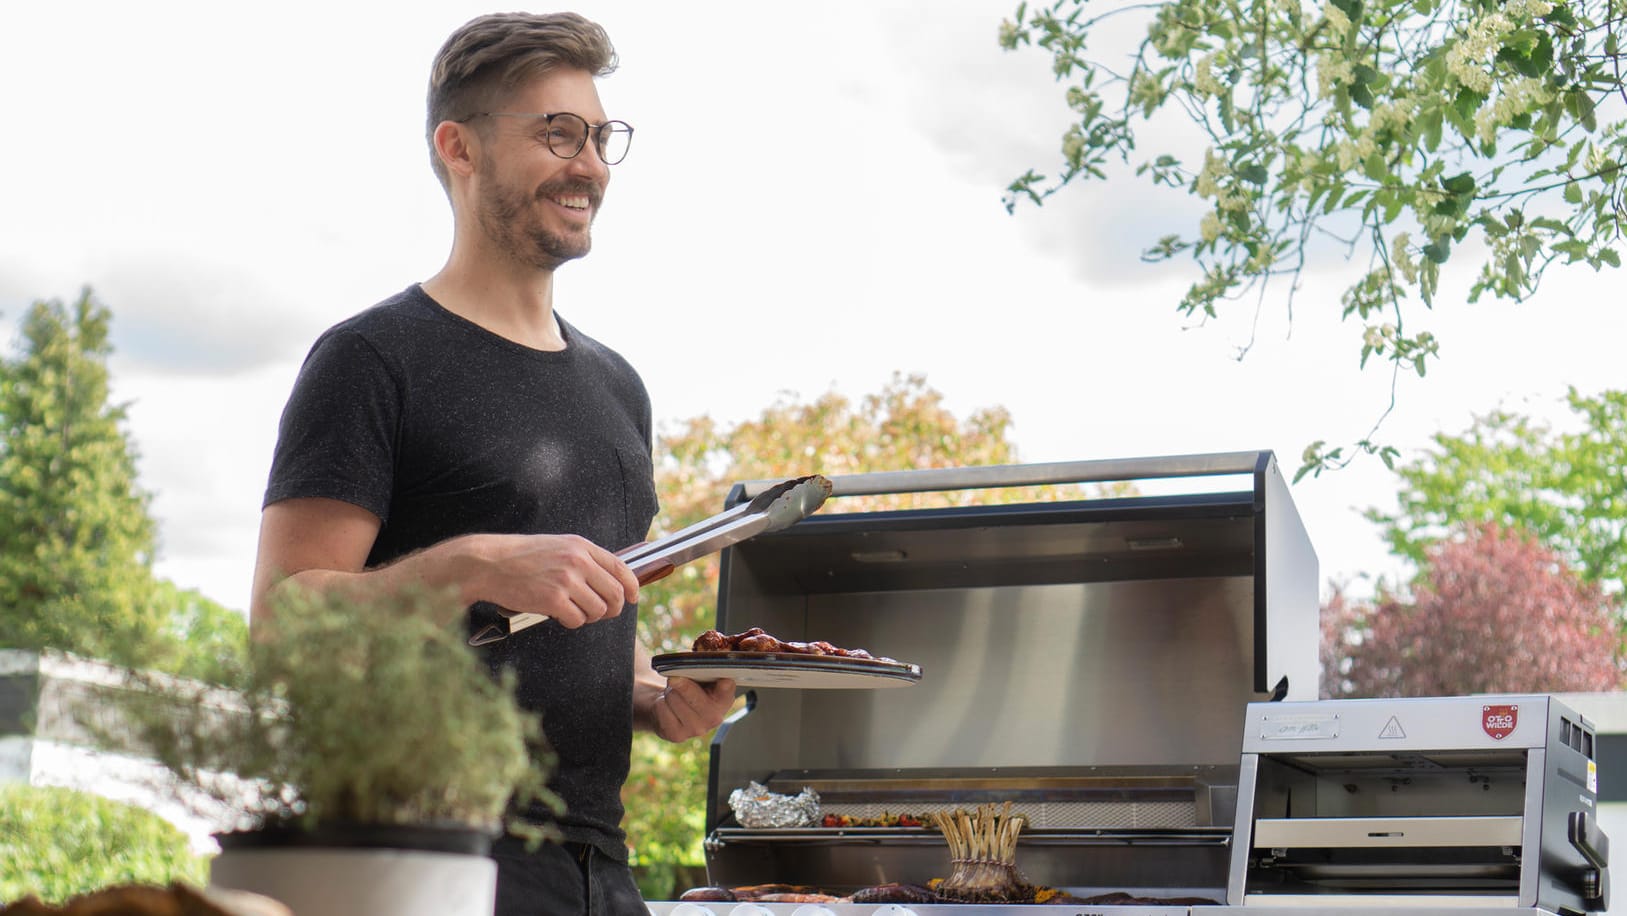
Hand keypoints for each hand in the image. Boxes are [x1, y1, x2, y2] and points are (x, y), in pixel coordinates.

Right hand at [465, 533, 639, 628]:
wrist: (490, 563)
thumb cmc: (521, 557)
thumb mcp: (557, 546)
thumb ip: (583, 559)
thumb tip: (608, 580)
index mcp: (581, 547)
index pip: (621, 568)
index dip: (631, 587)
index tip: (632, 598)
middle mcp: (578, 561)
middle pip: (614, 594)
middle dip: (612, 609)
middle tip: (600, 613)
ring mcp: (566, 580)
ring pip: (598, 610)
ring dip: (588, 617)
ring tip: (572, 611)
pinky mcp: (553, 599)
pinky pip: (577, 620)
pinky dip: (570, 622)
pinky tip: (557, 613)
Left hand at [649, 675, 736, 742]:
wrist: (672, 708)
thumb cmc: (690, 687)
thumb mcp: (700, 676)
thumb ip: (704, 669)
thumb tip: (695, 662)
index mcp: (725, 699)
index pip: (727, 690)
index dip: (725, 686)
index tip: (723, 681)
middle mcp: (715, 718)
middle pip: (692, 694)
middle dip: (681, 682)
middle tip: (676, 677)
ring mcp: (696, 729)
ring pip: (673, 697)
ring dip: (669, 691)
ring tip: (674, 693)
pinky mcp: (677, 735)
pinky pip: (662, 708)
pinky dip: (660, 703)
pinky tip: (667, 706)